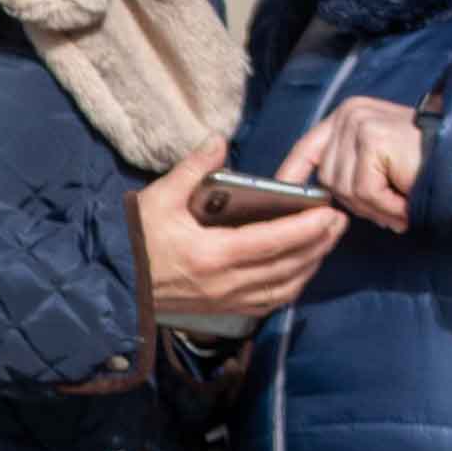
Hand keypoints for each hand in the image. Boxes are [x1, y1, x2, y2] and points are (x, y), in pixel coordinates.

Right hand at [135, 151, 344, 323]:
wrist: (111, 282)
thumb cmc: (134, 239)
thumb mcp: (158, 198)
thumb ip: (192, 168)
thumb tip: (220, 140)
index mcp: (210, 254)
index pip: (272, 242)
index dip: (305, 228)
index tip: (329, 212)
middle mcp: (224, 283)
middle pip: (287, 267)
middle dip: (319, 244)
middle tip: (339, 222)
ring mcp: (225, 301)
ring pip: (283, 288)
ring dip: (310, 266)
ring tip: (326, 243)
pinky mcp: (222, 310)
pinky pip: (268, 303)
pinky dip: (291, 287)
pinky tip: (300, 271)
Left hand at [276, 95, 425, 232]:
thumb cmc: (427, 164)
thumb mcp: (378, 164)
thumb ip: (347, 173)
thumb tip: (315, 201)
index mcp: (346, 115)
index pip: (307, 148)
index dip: (293, 176)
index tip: (283, 199)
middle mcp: (349, 114)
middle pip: (328, 178)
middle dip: (357, 202)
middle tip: (390, 207)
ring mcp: (360, 124)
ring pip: (346, 188)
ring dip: (376, 206)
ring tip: (402, 203)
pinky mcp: (373, 140)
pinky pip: (365, 191)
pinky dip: (387, 206)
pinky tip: (406, 202)